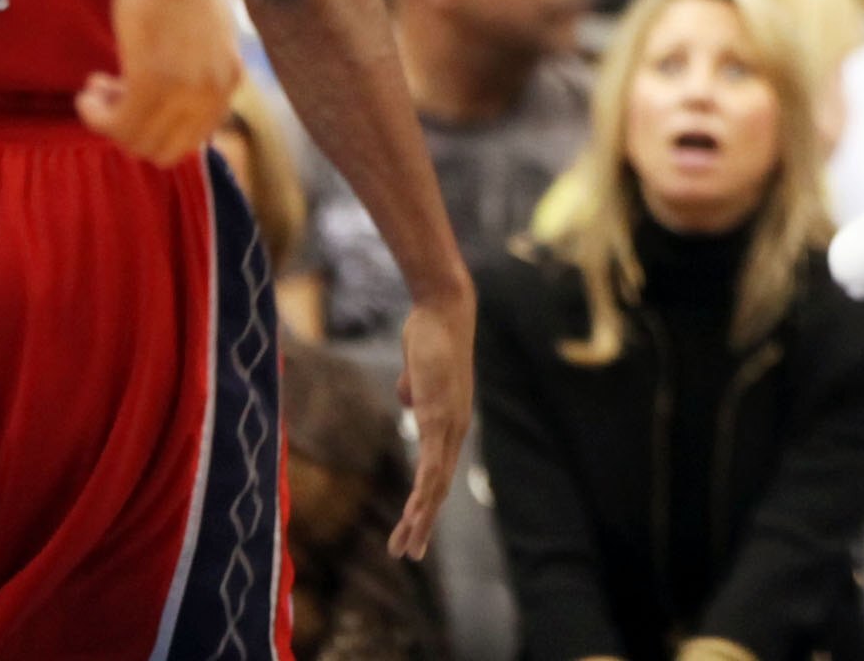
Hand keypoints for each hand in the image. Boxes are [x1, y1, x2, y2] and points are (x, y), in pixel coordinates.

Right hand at [78, 0, 239, 166]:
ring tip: (96, 90)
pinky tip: (86, 93)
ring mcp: (184, 90)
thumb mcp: (209, 38)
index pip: (191, 140)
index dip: (156, 129)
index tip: (134, 104)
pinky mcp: (149, 82)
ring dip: (108, 122)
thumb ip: (205, 77)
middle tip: (112, 97)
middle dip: (132, 131)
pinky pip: (116, 124)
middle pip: (163, 149)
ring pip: (135, 141)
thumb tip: (180, 117)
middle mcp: (213, 92)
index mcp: (230, 82)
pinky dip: (94, 116)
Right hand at [389, 284, 475, 558]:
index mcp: (451, 421)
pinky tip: (416, 512)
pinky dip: (424, 491)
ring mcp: (449, 424)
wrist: (443, 310)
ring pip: (436, 484)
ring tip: (407, 546)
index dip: (427, 502)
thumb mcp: (417, 371)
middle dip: (423, 524)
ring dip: (421, 519)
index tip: (415, 528)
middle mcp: (456, 429)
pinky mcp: (439, 415)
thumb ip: (414, 389)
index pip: (438, 472)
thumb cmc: (429, 335)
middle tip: (409, 553)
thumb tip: (407, 398)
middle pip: (439, 488)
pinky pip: (432, 462)